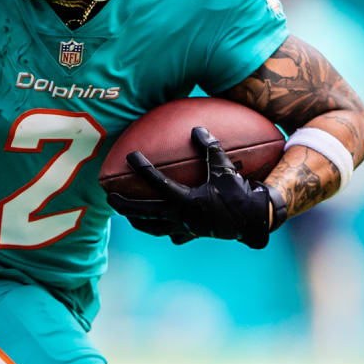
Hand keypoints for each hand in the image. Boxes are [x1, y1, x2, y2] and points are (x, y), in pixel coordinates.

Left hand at [107, 127, 285, 248]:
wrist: (255, 221)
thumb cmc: (240, 193)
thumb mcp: (226, 169)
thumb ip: (210, 149)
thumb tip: (197, 129)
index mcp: (187, 201)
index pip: (158, 184)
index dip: (143, 169)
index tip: (130, 156)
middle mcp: (182, 217)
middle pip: (145, 213)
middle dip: (124, 205)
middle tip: (109, 196)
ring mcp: (185, 229)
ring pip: (153, 228)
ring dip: (136, 220)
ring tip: (124, 213)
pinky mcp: (191, 234)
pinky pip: (170, 234)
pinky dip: (159, 229)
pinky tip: (154, 223)